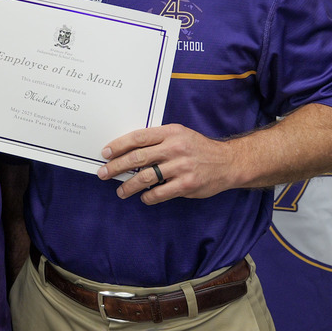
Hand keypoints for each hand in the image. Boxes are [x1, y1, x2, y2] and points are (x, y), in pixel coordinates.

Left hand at [96, 123, 236, 204]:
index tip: (105, 153)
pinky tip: (143, 198)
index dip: (119, 145)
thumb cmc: (198, 148)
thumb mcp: (179, 135)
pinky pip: (160, 193)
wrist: (228, 162)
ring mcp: (181, 167)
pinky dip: (148, 197)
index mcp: (170, 132)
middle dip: (116, 166)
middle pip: (138, 158)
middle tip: (103, 173)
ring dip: (129, 186)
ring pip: (146, 177)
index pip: (138, 137)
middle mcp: (175, 148)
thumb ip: (157, 140)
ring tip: (120, 191)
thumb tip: (128, 150)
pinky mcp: (187, 184)